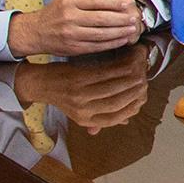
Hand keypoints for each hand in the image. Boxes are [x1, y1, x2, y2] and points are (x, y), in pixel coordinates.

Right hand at [8, 0, 142, 58]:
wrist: (36, 32)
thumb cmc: (55, 11)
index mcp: (70, 2)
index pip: (96, 1)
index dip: (114, 3)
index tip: (127, 4)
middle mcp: (70, 17)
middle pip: (101, 18)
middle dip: (120, 19)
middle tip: (133, 18)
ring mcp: (72, 34)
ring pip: (101, 34)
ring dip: (119, 32)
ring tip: (131, 29)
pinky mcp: (74, 47)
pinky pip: (97, 46)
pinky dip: (111, 43)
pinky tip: (121, 40)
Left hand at [11, 52, 147, 131]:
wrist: (38, 84)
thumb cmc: (62, 97)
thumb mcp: (80, 113)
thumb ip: (102, 117)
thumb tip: (126, 122)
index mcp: (86, 120)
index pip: (116, 118)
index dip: (133, 107)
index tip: (142, 97)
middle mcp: (83, 110)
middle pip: (119, 102)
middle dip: (136, 90)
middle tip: (145, 80)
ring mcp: (80, 94)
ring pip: (115, 86)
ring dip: (131, 77)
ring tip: (140, 70)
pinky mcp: (78, 78)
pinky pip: (105, 72)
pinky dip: (120, 66)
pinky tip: (128, 61)